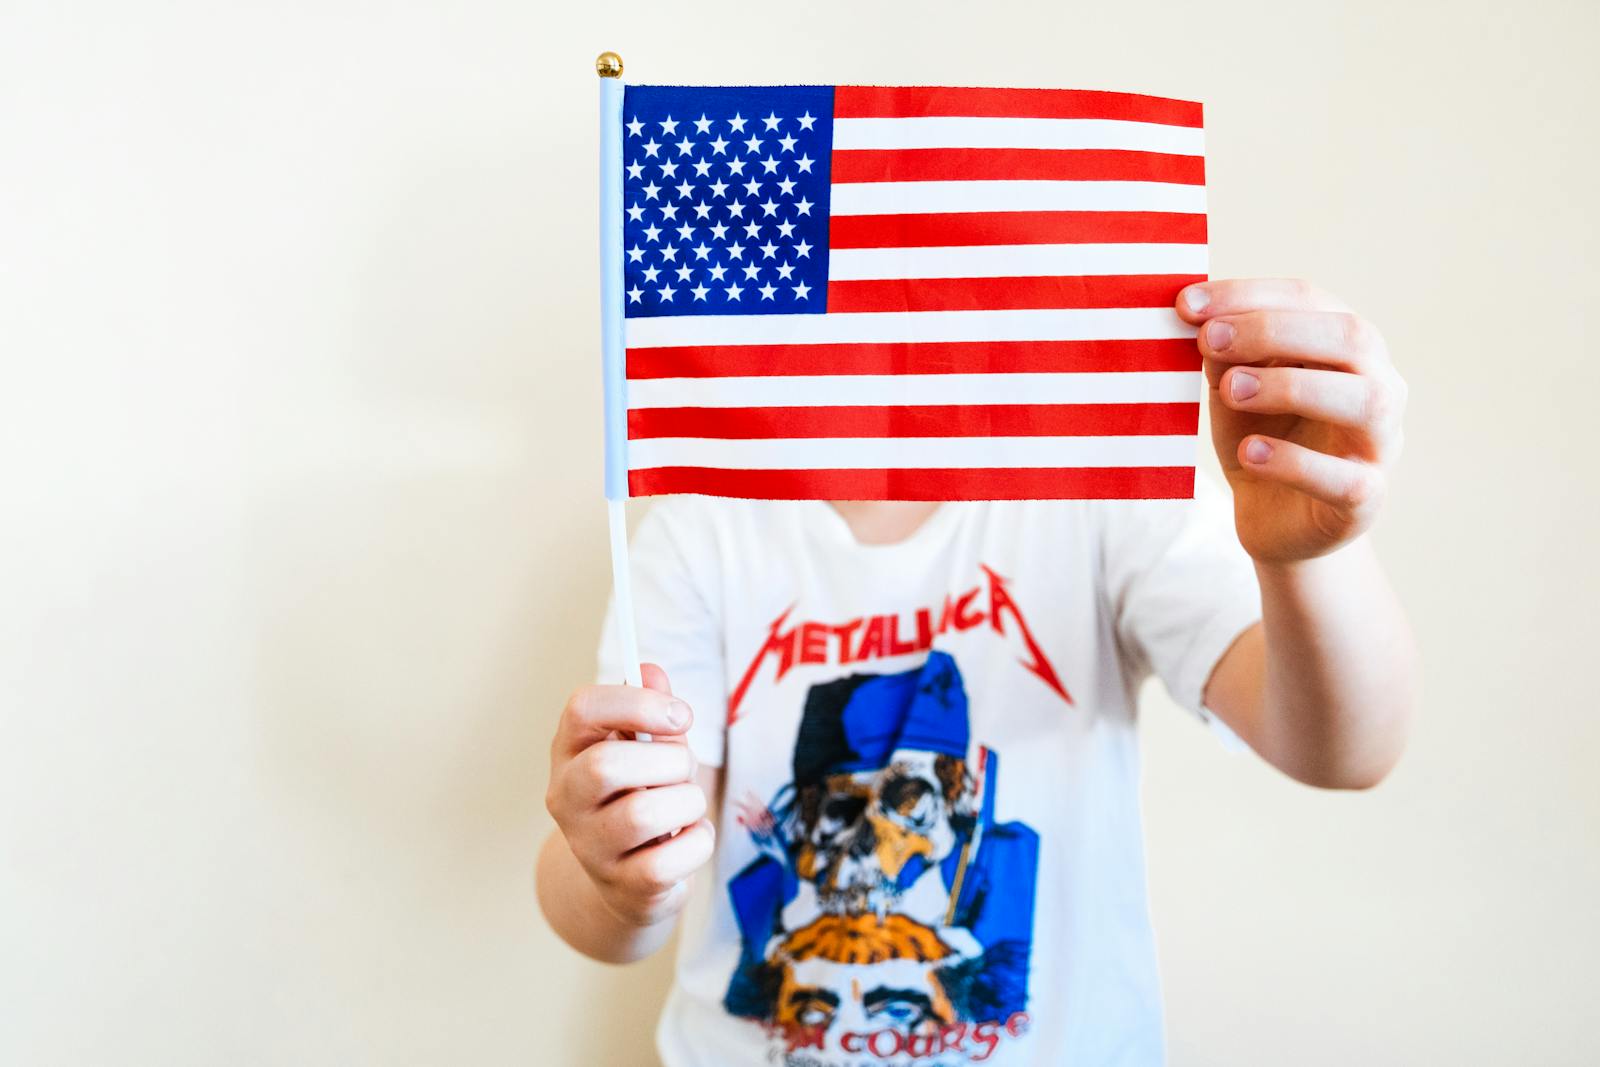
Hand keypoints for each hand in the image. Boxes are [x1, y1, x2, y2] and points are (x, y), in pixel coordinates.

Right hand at [545, 664, 713, 926]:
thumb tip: (651, 670)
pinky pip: (671, 859)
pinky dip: (697, 842)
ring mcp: (590, 846)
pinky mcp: (623, 886)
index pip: (582, 708)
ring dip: (687, 801)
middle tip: (683, 769)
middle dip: (668, 760)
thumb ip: (649, 709)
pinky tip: (688, 839)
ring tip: (685, 805)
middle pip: (607, 765)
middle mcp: (567, 798)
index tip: (681, 715)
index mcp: (569, 751)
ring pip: (644, 812)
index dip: (638, 703)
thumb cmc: (639, 796)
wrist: (628, 880)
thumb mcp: (643, 747)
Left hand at [1177, 279, 1406, 563]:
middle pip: (1352, 338)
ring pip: (1366, 401)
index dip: (1249, 294)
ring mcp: (1379, 444)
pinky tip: (1251, 452)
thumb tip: (1200, 316)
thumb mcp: (1233, 391)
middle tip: (1210, 340)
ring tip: (1230, 390)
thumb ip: (1224, 355)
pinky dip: (1295, 462)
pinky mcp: (1366, 499)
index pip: (1310, 300)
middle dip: (1274, 330)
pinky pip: (1346, 479)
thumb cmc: (1260, 440)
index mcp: (1347, 348)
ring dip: (1292, 387)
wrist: (1277, 524)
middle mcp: (1379, 386)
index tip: (1187, 303)